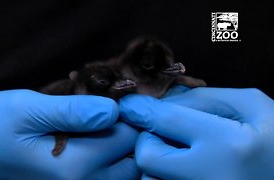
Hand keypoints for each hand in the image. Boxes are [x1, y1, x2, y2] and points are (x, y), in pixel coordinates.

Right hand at [0, 90, 139, 178]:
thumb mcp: (27, 110)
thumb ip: (73, 112)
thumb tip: (114, 110)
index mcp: (72, 167)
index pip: (127, 138)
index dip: (128, 115)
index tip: (118, 99)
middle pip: (132, 160)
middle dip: (129, 133)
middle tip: (111, 113)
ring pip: (125, 173)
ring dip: (122, 148)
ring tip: (104, 126)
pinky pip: (108, 178)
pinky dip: (111, 160)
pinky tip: (95, 141)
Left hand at [119, 87, 273, 179]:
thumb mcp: (252, 107)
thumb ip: (205, 99)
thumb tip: (162, 101)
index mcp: (230, 145)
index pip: (164, 120)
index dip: (141, 108)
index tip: (130, 105)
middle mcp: (212, 178)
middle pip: (148, 157)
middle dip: (149, 139)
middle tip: (164, 133)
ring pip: (150, 179)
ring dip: (157, 162)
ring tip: (182, 154)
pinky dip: (165, 176)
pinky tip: (185, 168)